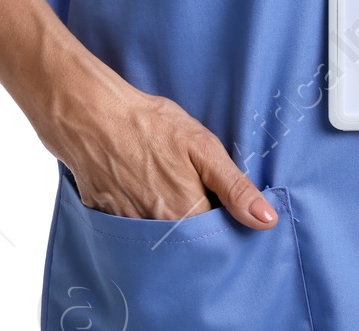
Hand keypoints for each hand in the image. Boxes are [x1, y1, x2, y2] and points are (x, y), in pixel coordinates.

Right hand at [38, 62, 277, 229]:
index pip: (215, 240)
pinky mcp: (105, 221)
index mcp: (186, 216)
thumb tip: (267, 220)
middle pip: (186, 244)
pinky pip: (130, 231)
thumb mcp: (202, 146)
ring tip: (162, 186)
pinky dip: (138, 216)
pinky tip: (138, 187)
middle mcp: (157, 232)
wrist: (91, 115)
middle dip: (195, 225)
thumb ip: (235, 187)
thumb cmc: (149, 125)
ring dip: (166, 223)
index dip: (223, 224)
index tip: (222, 206)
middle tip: (189, 189)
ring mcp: (128, 230)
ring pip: (158, 239)